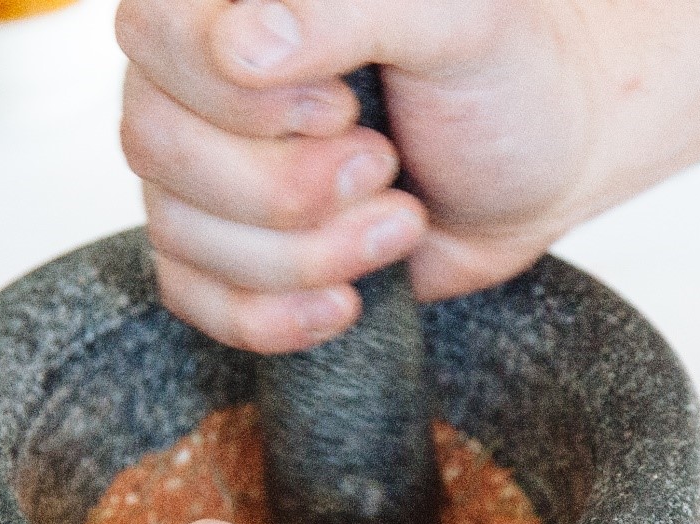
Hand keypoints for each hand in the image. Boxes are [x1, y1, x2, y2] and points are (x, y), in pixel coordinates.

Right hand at [115, 0, 631, 352]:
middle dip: (285, 185)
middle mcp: (197, 78)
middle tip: (384, 166)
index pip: (154, 34)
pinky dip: (274, 316)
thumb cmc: (505, 76)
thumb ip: (346, 7)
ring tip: (399, 223)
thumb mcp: (458, 18)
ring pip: (177, 230)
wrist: (547, 168)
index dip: (237, 96)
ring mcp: (204, 169)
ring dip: (303, 254)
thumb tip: (239, 46)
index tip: (343, 107)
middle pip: (153, 144)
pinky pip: (192, 299)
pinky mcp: (226, 252)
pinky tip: (349, 302)